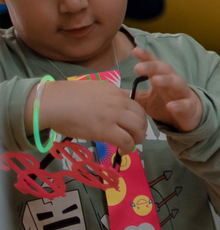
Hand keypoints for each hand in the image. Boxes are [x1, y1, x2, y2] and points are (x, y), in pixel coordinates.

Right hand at [25, 79, 146, 154]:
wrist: (55, 102)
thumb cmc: (67, 97)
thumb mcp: (94, 90)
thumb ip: (105, 97)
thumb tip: (107, 105)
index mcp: (115, 92)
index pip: (135, 104)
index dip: (137, 117)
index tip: (132, 126)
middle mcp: (118, 102)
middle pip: (141, 115)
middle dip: (142, 128)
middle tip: (135, 137)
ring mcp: (113, 116)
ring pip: (138, 128)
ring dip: (137, 138)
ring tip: (130, 146)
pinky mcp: (105, 130)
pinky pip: (125, 140)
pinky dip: (128, 147)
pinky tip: (123, 151)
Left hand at [132, 48, 202, 132]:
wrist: (190, 117)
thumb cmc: (166, 103)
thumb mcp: (146, 100)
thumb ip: (133, 94)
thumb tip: (111, 92)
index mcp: (162, 78)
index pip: (154, 64)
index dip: (146, 56)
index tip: (135, 50)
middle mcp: (174, 82)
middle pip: (165, 70)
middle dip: (153, 67)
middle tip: (138, 67)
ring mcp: (183, 94)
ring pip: (178, 83)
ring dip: (167, 80)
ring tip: (155, 80)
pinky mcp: (189, 108)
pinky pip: (185, 105)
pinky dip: (178, 105)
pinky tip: (170, 106)